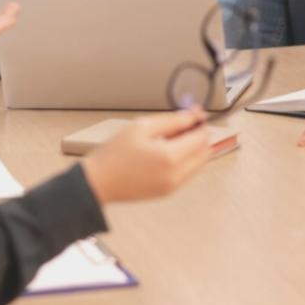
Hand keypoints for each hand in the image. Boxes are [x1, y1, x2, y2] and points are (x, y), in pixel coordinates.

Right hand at [82, 109, 212, 204]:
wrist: (98, 182)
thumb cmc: (114, 153)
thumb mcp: (141, 127)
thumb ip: (172, 121)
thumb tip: (193, 115)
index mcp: (170, 157)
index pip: (201, 137)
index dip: (200, 122)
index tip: (195, 113)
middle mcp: (176, 175)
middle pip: (205, 152)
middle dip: (200, 136)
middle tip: (185, 123)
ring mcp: (173, 186)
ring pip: (199, 164)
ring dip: (194, 148)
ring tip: (173, 137)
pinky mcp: (167, 192)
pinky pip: (187, 173)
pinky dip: (186, 160)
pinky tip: (168, 150)